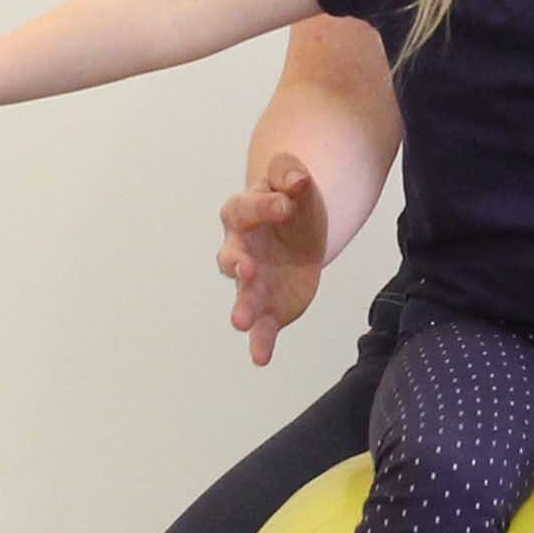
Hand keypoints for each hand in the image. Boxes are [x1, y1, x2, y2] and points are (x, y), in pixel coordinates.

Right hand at [214, 152, 331, 366]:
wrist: (303, 234)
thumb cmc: (293, 203)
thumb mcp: (296, 181)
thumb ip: (290, 173)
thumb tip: (295, 180)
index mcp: (242, 214)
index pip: (245, 209)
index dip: (265, 206)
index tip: (287, 203)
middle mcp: (239, 251)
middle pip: (230, 257)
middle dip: (236, 264)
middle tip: (244, 269)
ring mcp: (252, 282)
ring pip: (242, 296)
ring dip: (241, 307)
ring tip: (240, 321)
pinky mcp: (269, 307)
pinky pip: (262, 326)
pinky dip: (260, 342)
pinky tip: (260, 358)